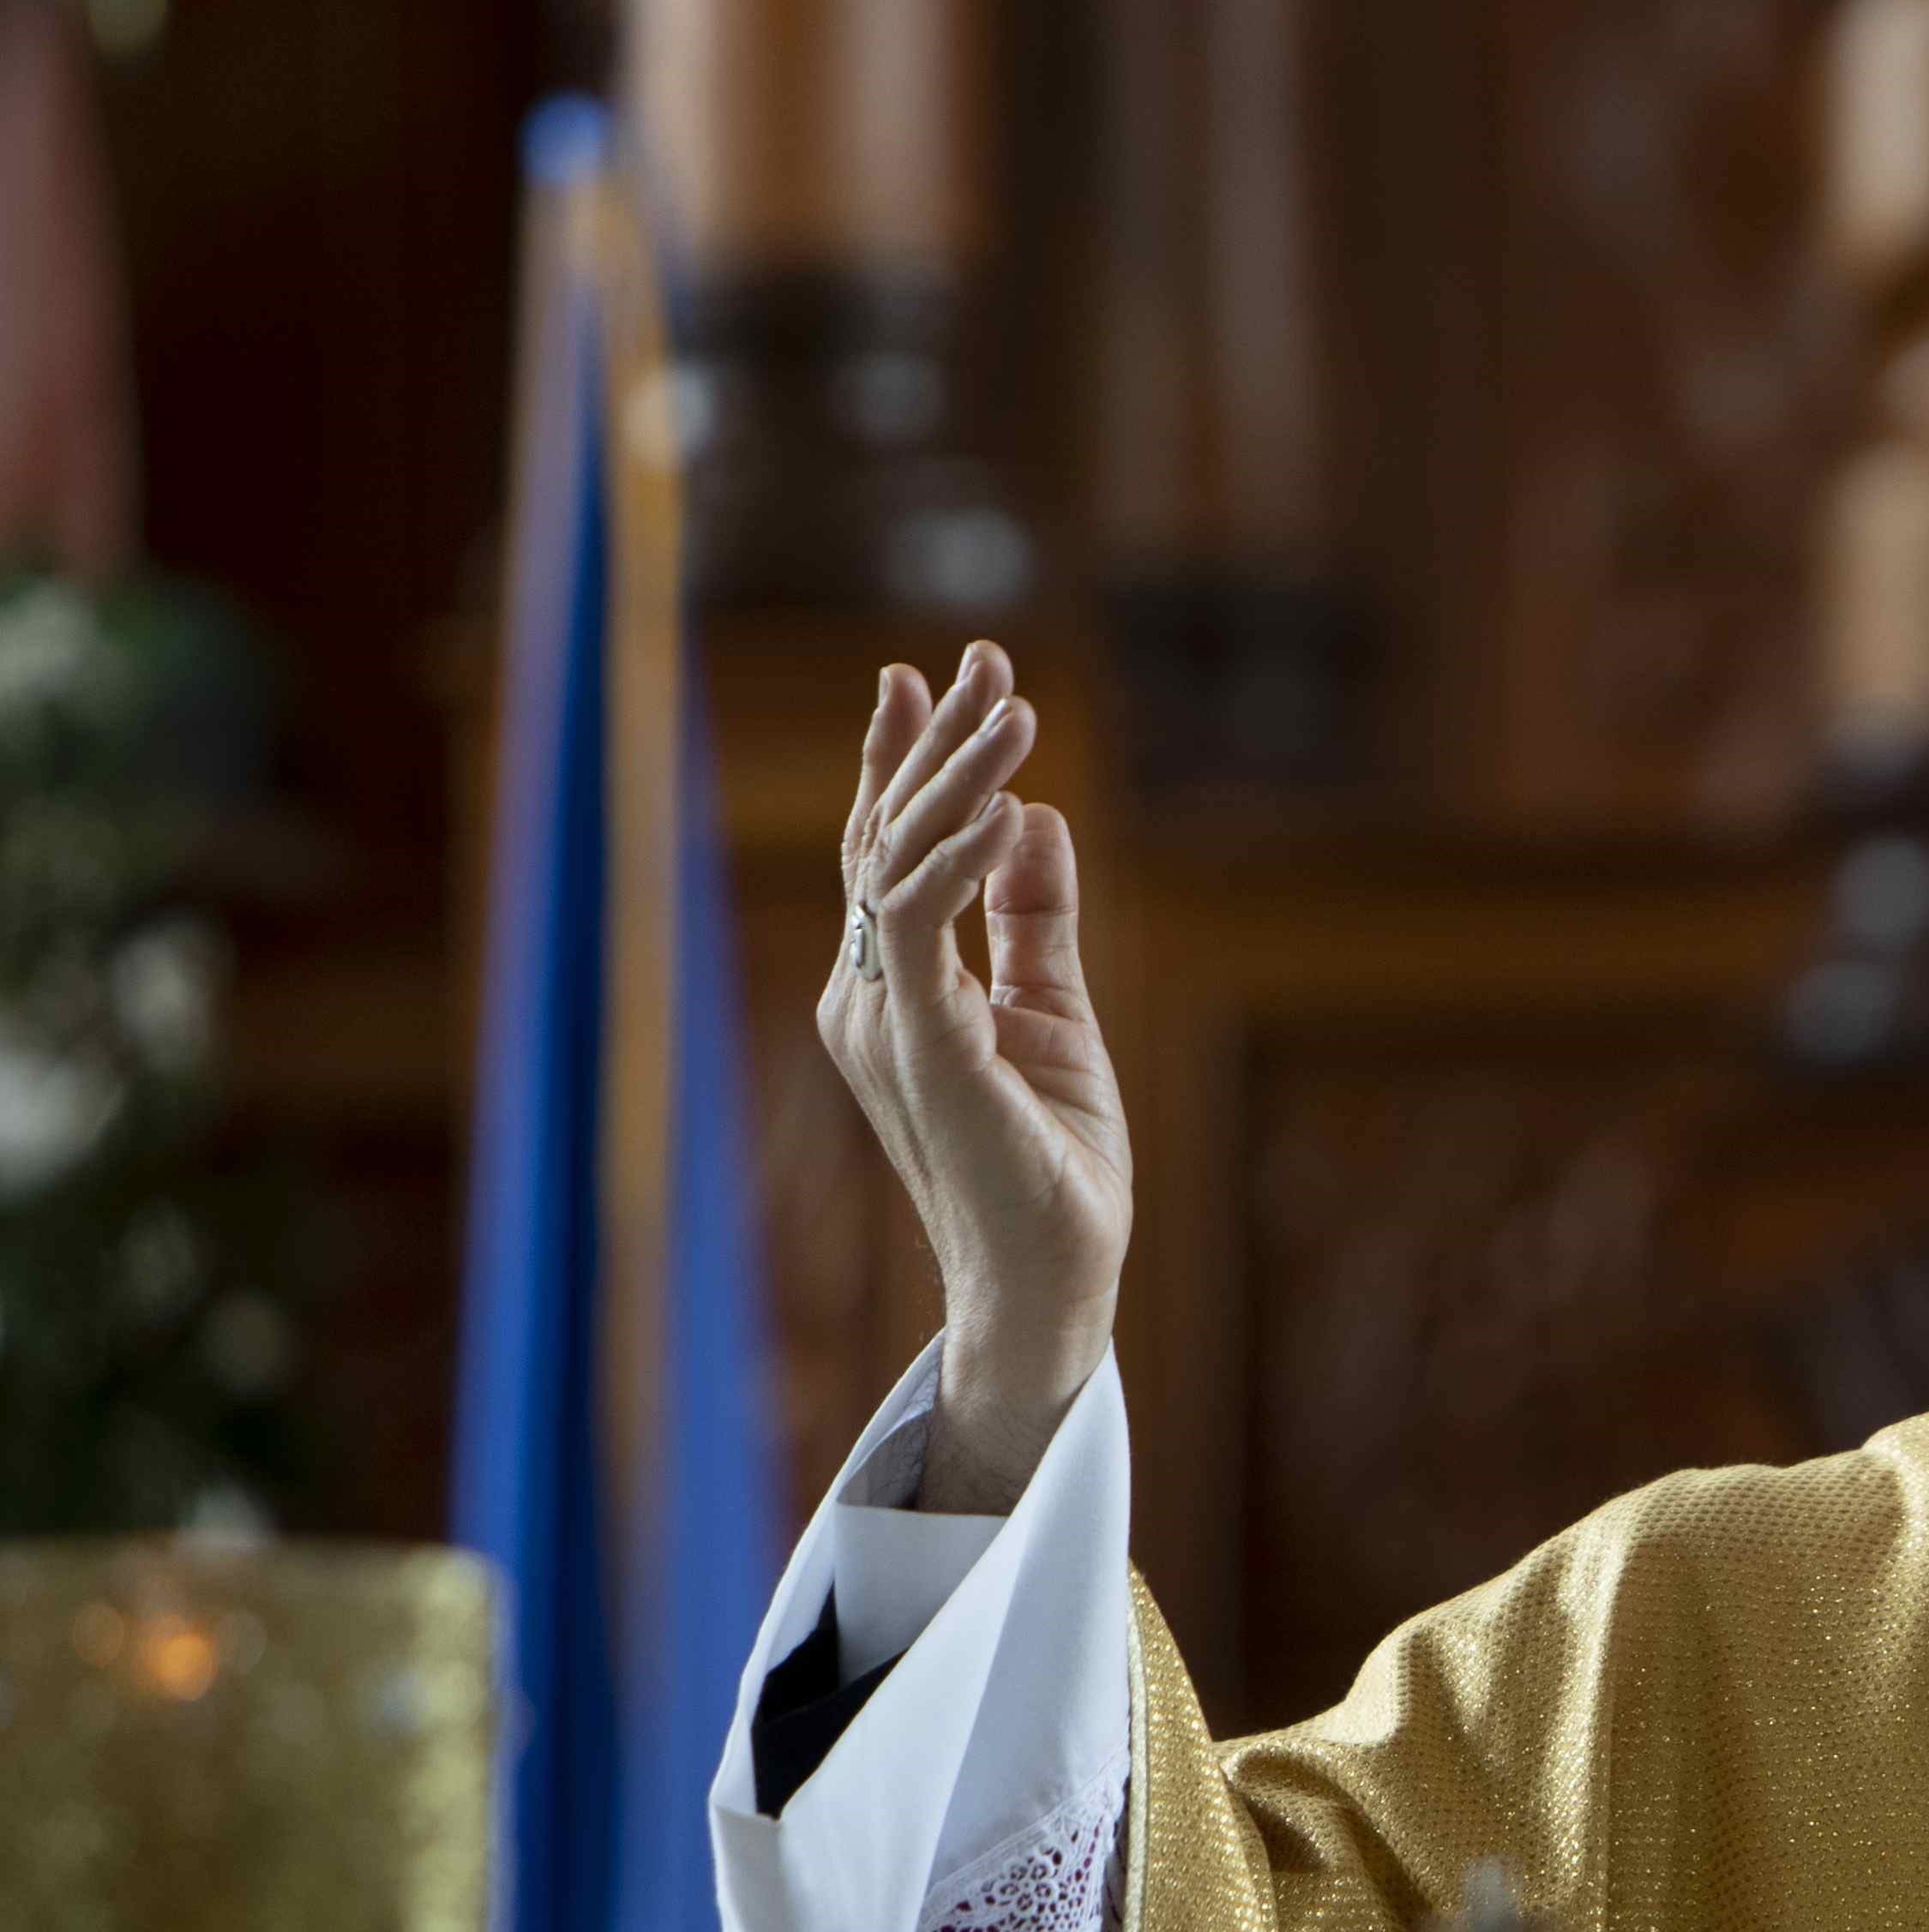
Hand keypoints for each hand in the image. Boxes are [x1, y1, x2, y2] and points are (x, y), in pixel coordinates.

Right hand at [822, 643, 1132, 1509]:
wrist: (1053, 1275)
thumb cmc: (1052, 1160)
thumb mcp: (1056, 1012)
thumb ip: (1036, 920)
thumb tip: (1037, 819)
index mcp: (897, 990)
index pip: (892, 853)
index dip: (912, 761)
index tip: (939, 675)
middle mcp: (869, 997)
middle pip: (890, 840)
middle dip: (934, 741)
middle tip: (983, 657)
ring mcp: (885, 1021)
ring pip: (900, 865)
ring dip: (954, 777)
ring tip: (1012, 702)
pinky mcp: (923, 1048)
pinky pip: (921, 929)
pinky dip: (955, 859)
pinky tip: (1005, 803)